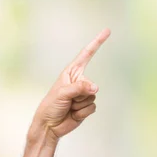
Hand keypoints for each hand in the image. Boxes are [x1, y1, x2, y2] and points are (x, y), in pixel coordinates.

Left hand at [30, 29, 110, 144]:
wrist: (49, 125)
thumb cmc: (50, 105)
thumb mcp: (62, 93)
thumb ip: (80, 88)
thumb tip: (96, 88)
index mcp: (71, 73)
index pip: (86, 55)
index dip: (97, 42)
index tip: (107, 31)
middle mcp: (79, 81)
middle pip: (91, 85)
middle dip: (80, 94)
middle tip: (68, 101)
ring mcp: (83, 94)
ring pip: (92, 97)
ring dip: (80, 105)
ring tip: (68, 107)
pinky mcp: (86, 106)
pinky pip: (92, 107)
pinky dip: (82, 112)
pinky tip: (73, 114)